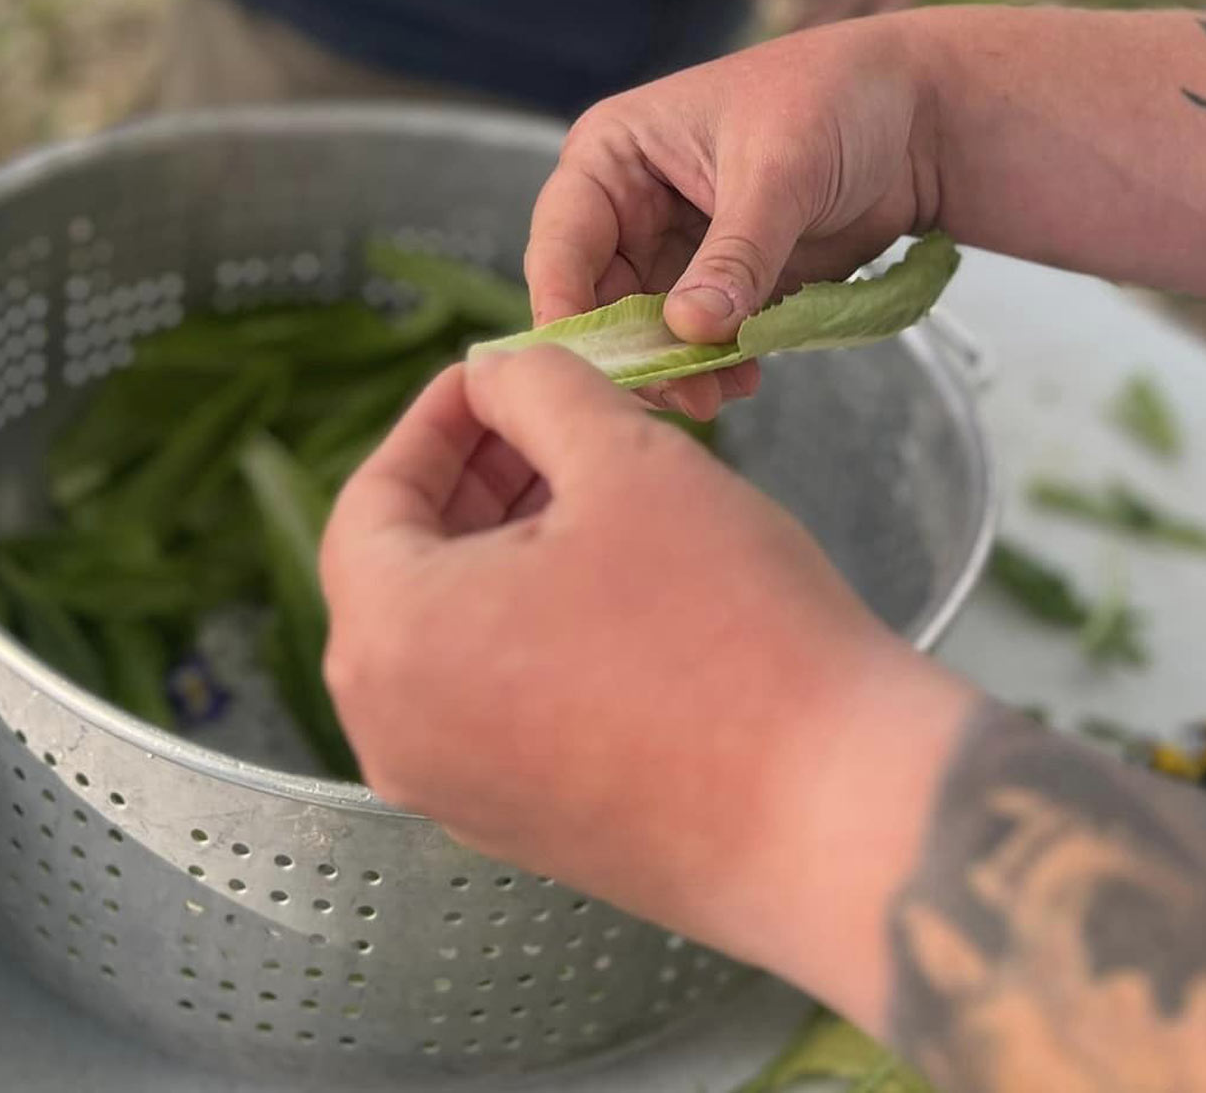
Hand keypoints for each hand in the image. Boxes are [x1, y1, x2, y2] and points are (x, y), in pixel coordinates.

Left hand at [319, 348, 947, 955]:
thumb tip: (499, 374)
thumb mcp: (626, 463)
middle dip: (478, 483)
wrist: (833, 819)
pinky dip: (536, 633)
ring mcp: (459, 795)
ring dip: (509, 555)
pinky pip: (499, 707)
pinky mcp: (527, 832)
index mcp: (390, 642)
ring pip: (456, 641)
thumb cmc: (730, 634)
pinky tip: (623, 592)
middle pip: (406, 573)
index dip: (439, 420)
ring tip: (602, 499)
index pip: (372, 500)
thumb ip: (538, 391)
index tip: (499, 374)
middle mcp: (397, 736)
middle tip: (558, 424)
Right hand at [524, 15, 937, 419]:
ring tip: (722, 392)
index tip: (591, 365)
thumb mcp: (780, 172)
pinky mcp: (718, 287)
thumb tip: (690, 329)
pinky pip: (698, 342)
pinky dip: (715, 367)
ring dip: (677, 370)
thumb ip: (736, 254)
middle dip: (635, 354)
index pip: (561, 242)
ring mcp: (672, 253)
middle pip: (598, 303)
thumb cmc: (834, 103)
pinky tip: (745, 378)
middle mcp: (627, 209)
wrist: (914, 119)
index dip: (566, 307)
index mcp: (613, 156)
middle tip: (682, 394)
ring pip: (647, 334)